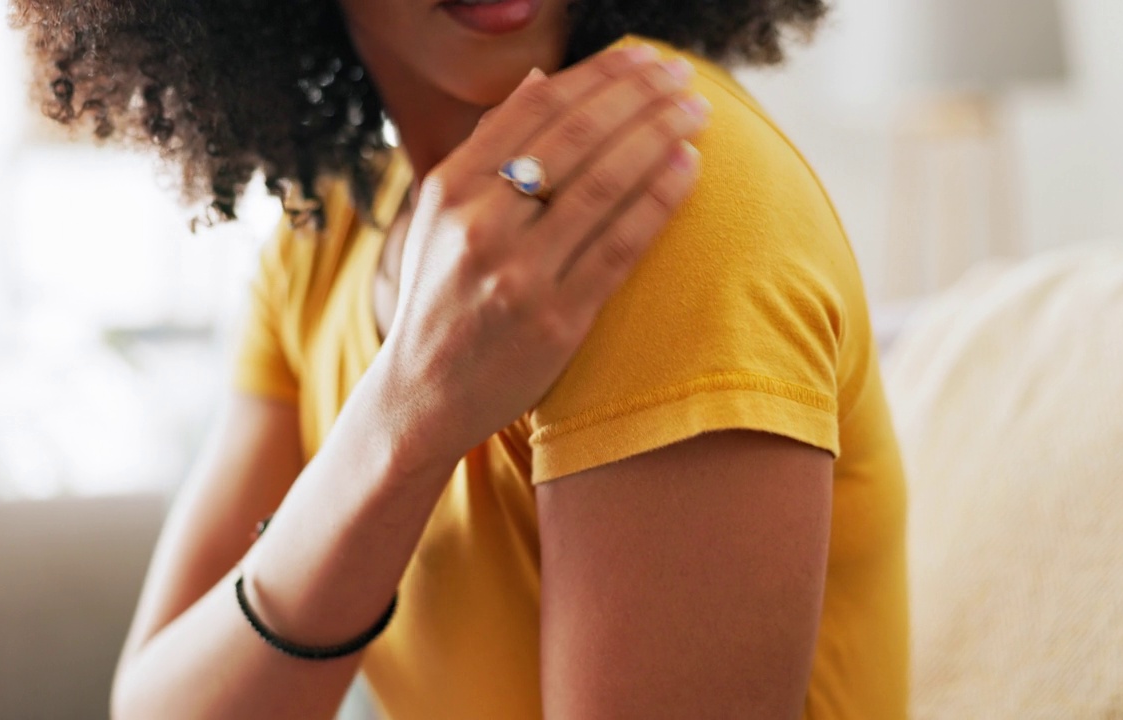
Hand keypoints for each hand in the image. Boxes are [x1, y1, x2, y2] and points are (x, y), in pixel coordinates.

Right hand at [372, 46, 709, 470]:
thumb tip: (538, 80)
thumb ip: (485, 148)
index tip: (642, 58)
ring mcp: (519, 274)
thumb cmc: (441, 295)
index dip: (597, 75)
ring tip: (697, 113)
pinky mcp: (557, 319)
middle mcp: (480, 225)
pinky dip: (660, 199)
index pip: (535, 110)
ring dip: (659, 137)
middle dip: (638, 96)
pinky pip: (621, 245)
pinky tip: (688, 168)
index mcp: (450, 189)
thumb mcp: (439, 216)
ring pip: (605, 185)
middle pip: (576, 138)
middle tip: (683, 76)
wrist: (425, 393)